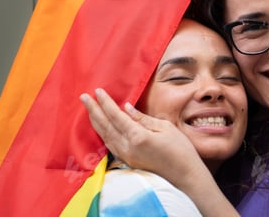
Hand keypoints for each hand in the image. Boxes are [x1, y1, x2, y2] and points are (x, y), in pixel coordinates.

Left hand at [80, 88, 203, 185]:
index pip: (116, 116)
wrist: (185, 175)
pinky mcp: (128, 161)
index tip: (97, 91)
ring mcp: (126, 156)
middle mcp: (128, 147)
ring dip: (95, 122)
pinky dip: (103, 133)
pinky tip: (101, 127)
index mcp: (138, 136)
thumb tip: (127, 108)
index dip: (106, 103)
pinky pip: (110, 145)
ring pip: (105, 136)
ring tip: (89, 109)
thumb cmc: (180, 149)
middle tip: (83, 97)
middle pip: (105, 126)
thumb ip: (143, 118)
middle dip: (94, 110)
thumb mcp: (165, 127)